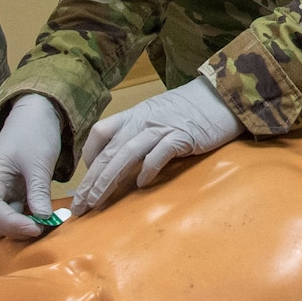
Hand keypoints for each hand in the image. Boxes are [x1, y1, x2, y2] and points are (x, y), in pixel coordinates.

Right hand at [0, 94, 62, 238]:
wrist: (34, 117)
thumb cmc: (34, 134)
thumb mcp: (39, 162)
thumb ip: (39, 191)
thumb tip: (43, 220)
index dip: (10, 223)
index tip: (36, 228)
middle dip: (8, 229)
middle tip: (38, 226)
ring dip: (9, 229)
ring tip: (36, 222)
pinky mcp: (3, 196)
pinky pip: (0, 218)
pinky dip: (14, 223)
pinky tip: (34, 217)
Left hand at [71, 76, 241, 216]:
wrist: (221, 96)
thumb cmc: (190, 110)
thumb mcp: (157, 115)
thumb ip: (139, 133)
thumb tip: (123, 160)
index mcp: (134, 114)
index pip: (99, 132)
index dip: (88, 157)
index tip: (85, 180)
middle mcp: (142, 121)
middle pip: (108, 151)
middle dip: (90, 181)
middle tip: (79, 205)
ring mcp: (161, 128)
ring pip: (125, 154)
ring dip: (108, 180)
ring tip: (97, 201)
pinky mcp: (181, 136)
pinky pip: (158, 154)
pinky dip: (147, 170)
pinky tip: (141, 185)